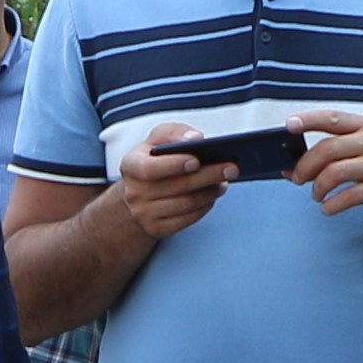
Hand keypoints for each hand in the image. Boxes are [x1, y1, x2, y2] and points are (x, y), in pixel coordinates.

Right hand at [101, 129, 222, 241]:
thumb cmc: (154, 159)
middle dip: (208, 176)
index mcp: (130, 165)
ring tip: (224, 181)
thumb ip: (175, 133)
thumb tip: (196, 139)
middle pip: (177, 186)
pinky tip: (213, 196)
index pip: (149, 169)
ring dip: (210, 192)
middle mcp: (133, 192)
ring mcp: (143, 214)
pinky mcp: (156, 229)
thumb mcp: (158, 139)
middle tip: (231, 168)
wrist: (138, 193)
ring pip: (186, 204)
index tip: (196, 160)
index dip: (173, 165)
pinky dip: (205, 207)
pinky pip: (188, 219)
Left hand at [288, 109, 362, 225]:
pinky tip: (328, 208)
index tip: (289, 125)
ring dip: (317, 187)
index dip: (308, 120)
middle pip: (327, 149)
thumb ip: (337, 150)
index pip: (332, 118)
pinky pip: (349, 196)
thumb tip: (295, 165)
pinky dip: (332, 204)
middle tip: (298, 178)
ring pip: (334, 173)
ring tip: (317, 195)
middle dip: (305, 165)